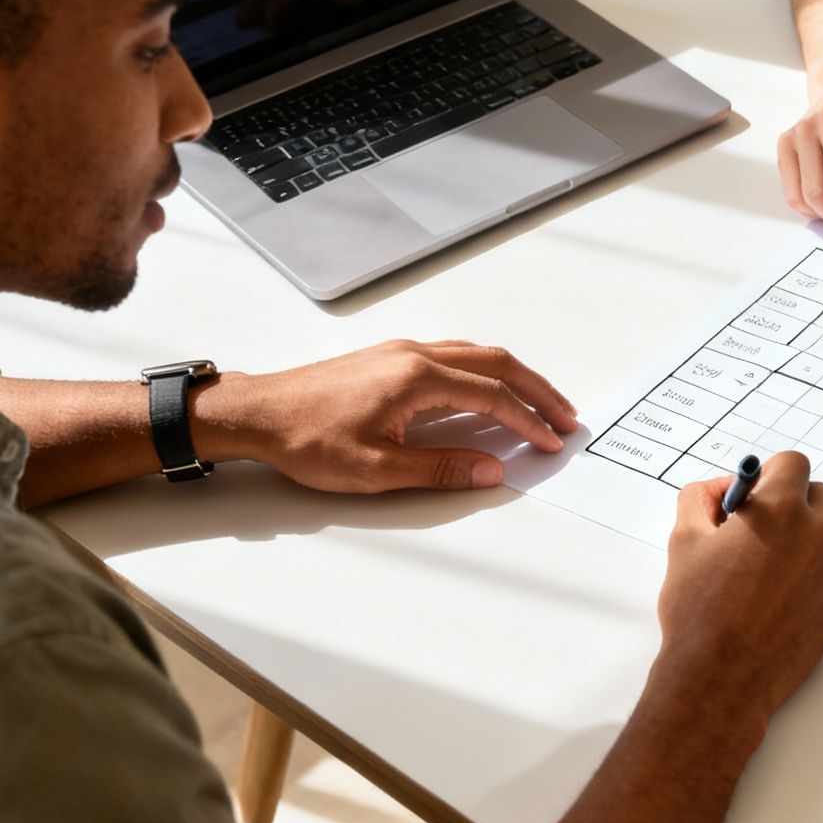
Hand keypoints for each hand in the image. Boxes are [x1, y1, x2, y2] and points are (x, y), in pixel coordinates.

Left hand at [193, 339, 576, 491]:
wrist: (258, 413)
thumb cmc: (307, 440)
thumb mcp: (376, 468)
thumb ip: (440, 468)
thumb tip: (490, 469)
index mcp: (417, 379)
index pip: (491, 396)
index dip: (527, 421)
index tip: (551, 442)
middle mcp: (415, 355)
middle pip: (496, 364)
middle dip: (536, 390)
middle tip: (565, 416)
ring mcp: (402, 352)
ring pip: (477, 354)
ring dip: (514, 377)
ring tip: (538, 403)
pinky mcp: (390, 357)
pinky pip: (455, 355)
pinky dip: (486, 371)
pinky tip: (488, 389)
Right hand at [653, 452, 822, 725]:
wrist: (722, 678)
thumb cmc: (700, 610)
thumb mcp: (684, 540)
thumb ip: (700, 498)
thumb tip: (718, 489)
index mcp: (782, 508)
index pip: (793, 463)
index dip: (769, 475)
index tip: (752, 496)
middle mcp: (819, 533)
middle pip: (819, 495)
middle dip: (792, 504)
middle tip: (757, 531)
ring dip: (802, 542)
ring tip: (761, 574)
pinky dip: (810, 576)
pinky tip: (776, 600)